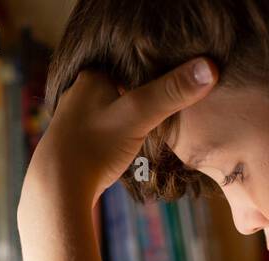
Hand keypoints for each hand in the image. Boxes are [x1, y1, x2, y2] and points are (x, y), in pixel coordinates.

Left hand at [21, 57, 217, 212]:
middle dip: (143, 98)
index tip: (176, 85)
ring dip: (131, 119)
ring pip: (113, 111)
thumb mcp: (138, 115)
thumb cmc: (95, 147)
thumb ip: (172, 92)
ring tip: (152, 129)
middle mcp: (78, 92)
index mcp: (92, 75)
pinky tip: (128, 146)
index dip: (156, 72)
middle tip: (170, 110)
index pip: (131, 63)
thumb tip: (209, 67)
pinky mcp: (74, 143)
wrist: (58, 189)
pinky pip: (105, 131)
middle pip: (123, 87)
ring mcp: (74, 118)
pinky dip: (119, 136)